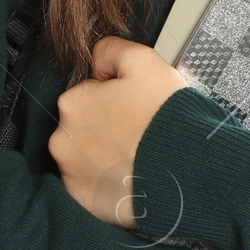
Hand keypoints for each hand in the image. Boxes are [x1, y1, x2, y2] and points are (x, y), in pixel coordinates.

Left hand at [49, 37, 186, 224]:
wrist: (186, 172)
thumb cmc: (167, 120)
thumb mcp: (145, 61)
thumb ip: (111, 50)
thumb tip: (97, 59)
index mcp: (74, 103)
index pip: (89, 92)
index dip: (115, 96)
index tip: (134, 106)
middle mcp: (62, 139)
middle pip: (83, 125)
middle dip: (106, 126)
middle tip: (138, 131)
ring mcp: (70, 172)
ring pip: (84, 155)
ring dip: (104, 154)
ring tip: (137, 155)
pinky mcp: (82, 200)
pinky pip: (89, 186)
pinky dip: (105, 181)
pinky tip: (128, 175)